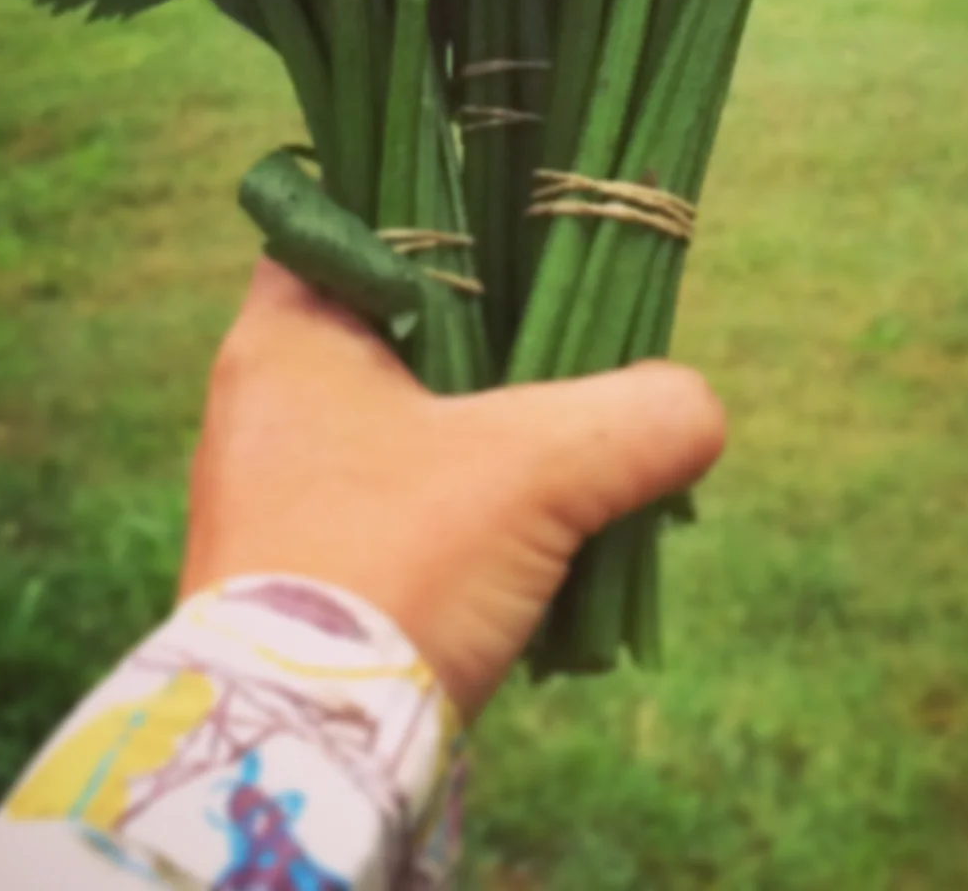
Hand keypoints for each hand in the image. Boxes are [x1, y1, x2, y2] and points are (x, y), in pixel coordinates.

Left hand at [180, 259, 727, 717]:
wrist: (305, 753)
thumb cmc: (396, 564)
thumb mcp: (540, 469)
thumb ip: (638, 417)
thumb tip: (700, 408)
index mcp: (285, 333)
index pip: (358, 221)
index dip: (447, 216)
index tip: (525, 232)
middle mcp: (267, 398)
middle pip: (404, 325)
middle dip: (496, 343)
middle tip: (578, 344)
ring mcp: (279, 488)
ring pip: (411, 419)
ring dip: (489, 435)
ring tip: (574, 450)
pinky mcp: (304, 567)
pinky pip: (401, 500)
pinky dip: (466, 506)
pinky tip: (534, 534)